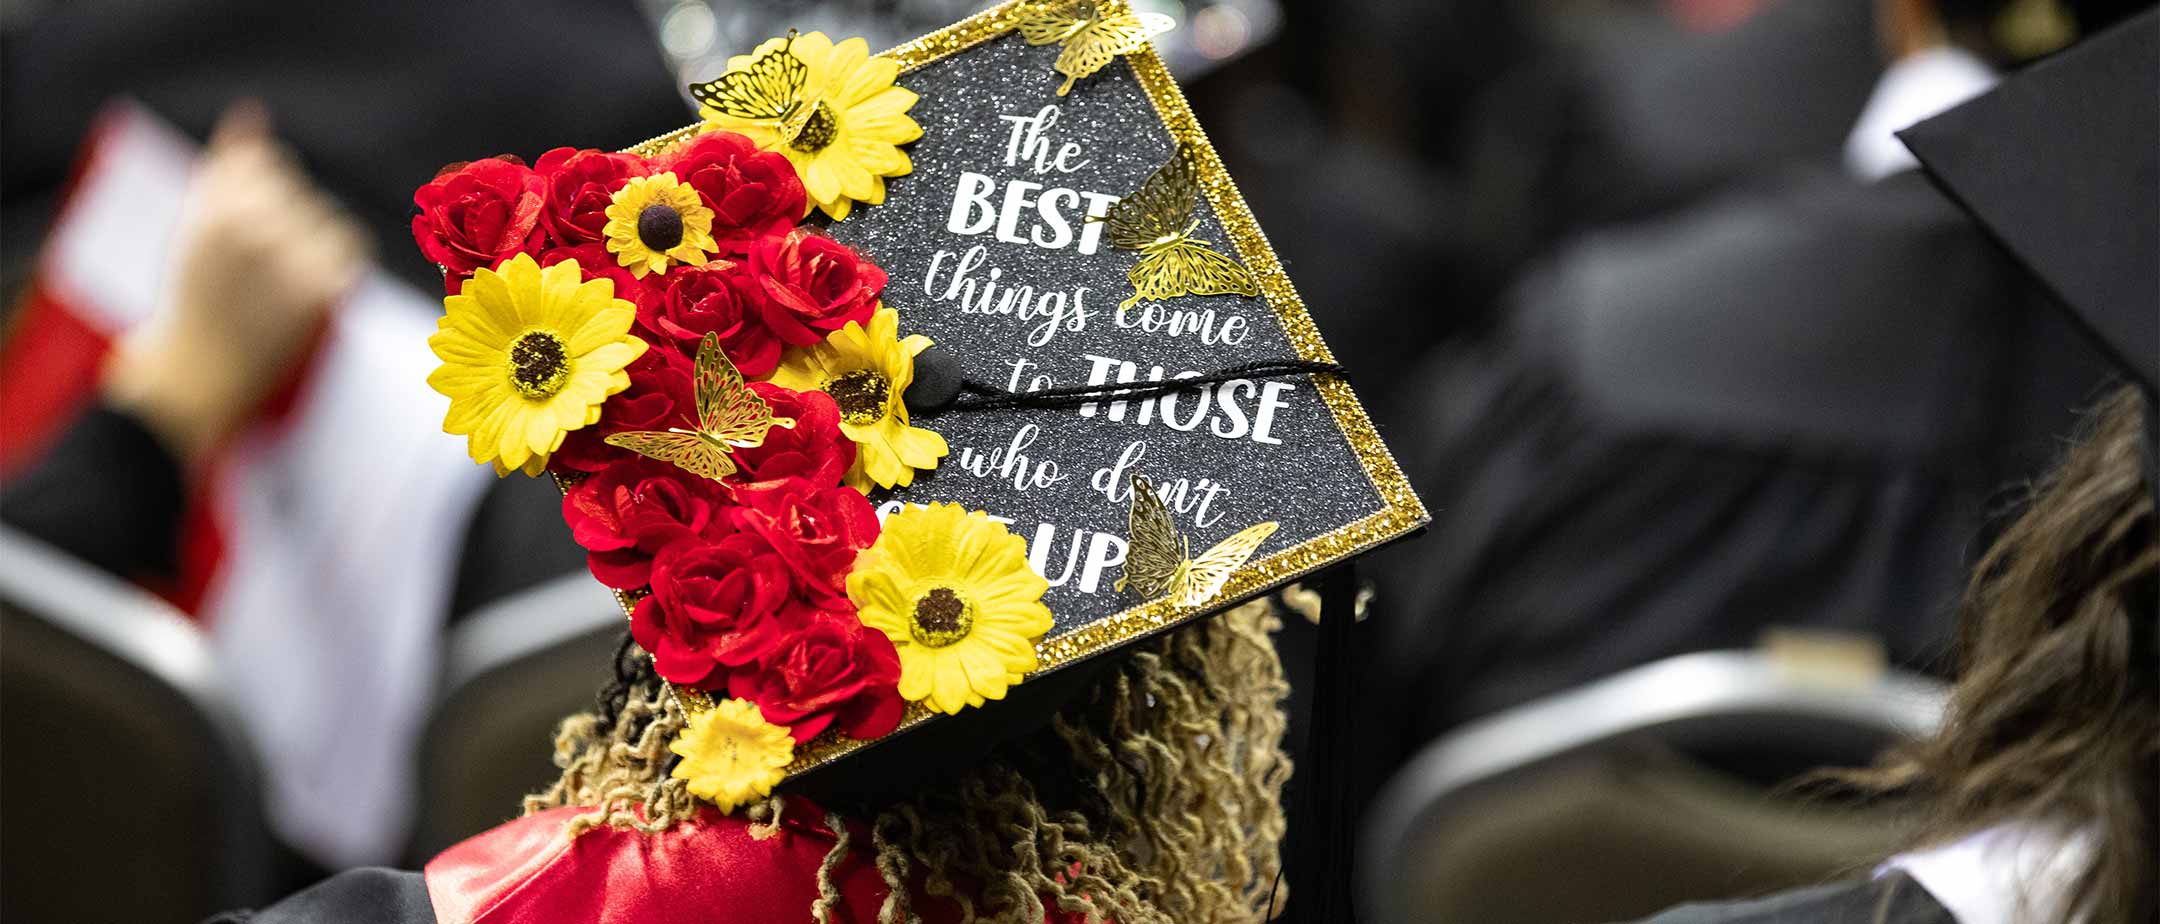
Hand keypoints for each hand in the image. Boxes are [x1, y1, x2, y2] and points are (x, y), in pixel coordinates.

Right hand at [103, 102, 369, 463]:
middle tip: (254, 268)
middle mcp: (252, 225)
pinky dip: (335, 264)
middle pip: (300, 191)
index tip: (244, 231)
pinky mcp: (320, 289)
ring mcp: (288, 257)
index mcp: (215, 203)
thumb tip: (254, 111)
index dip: (263, 196)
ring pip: (329, 219)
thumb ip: (230, 163)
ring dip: (313, 242)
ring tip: (277, 280)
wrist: (199, 370)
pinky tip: (307, 288)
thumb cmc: (198, 290)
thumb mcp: (197, 220)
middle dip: (285, 221)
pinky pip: (350, 249)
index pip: (270, 164)